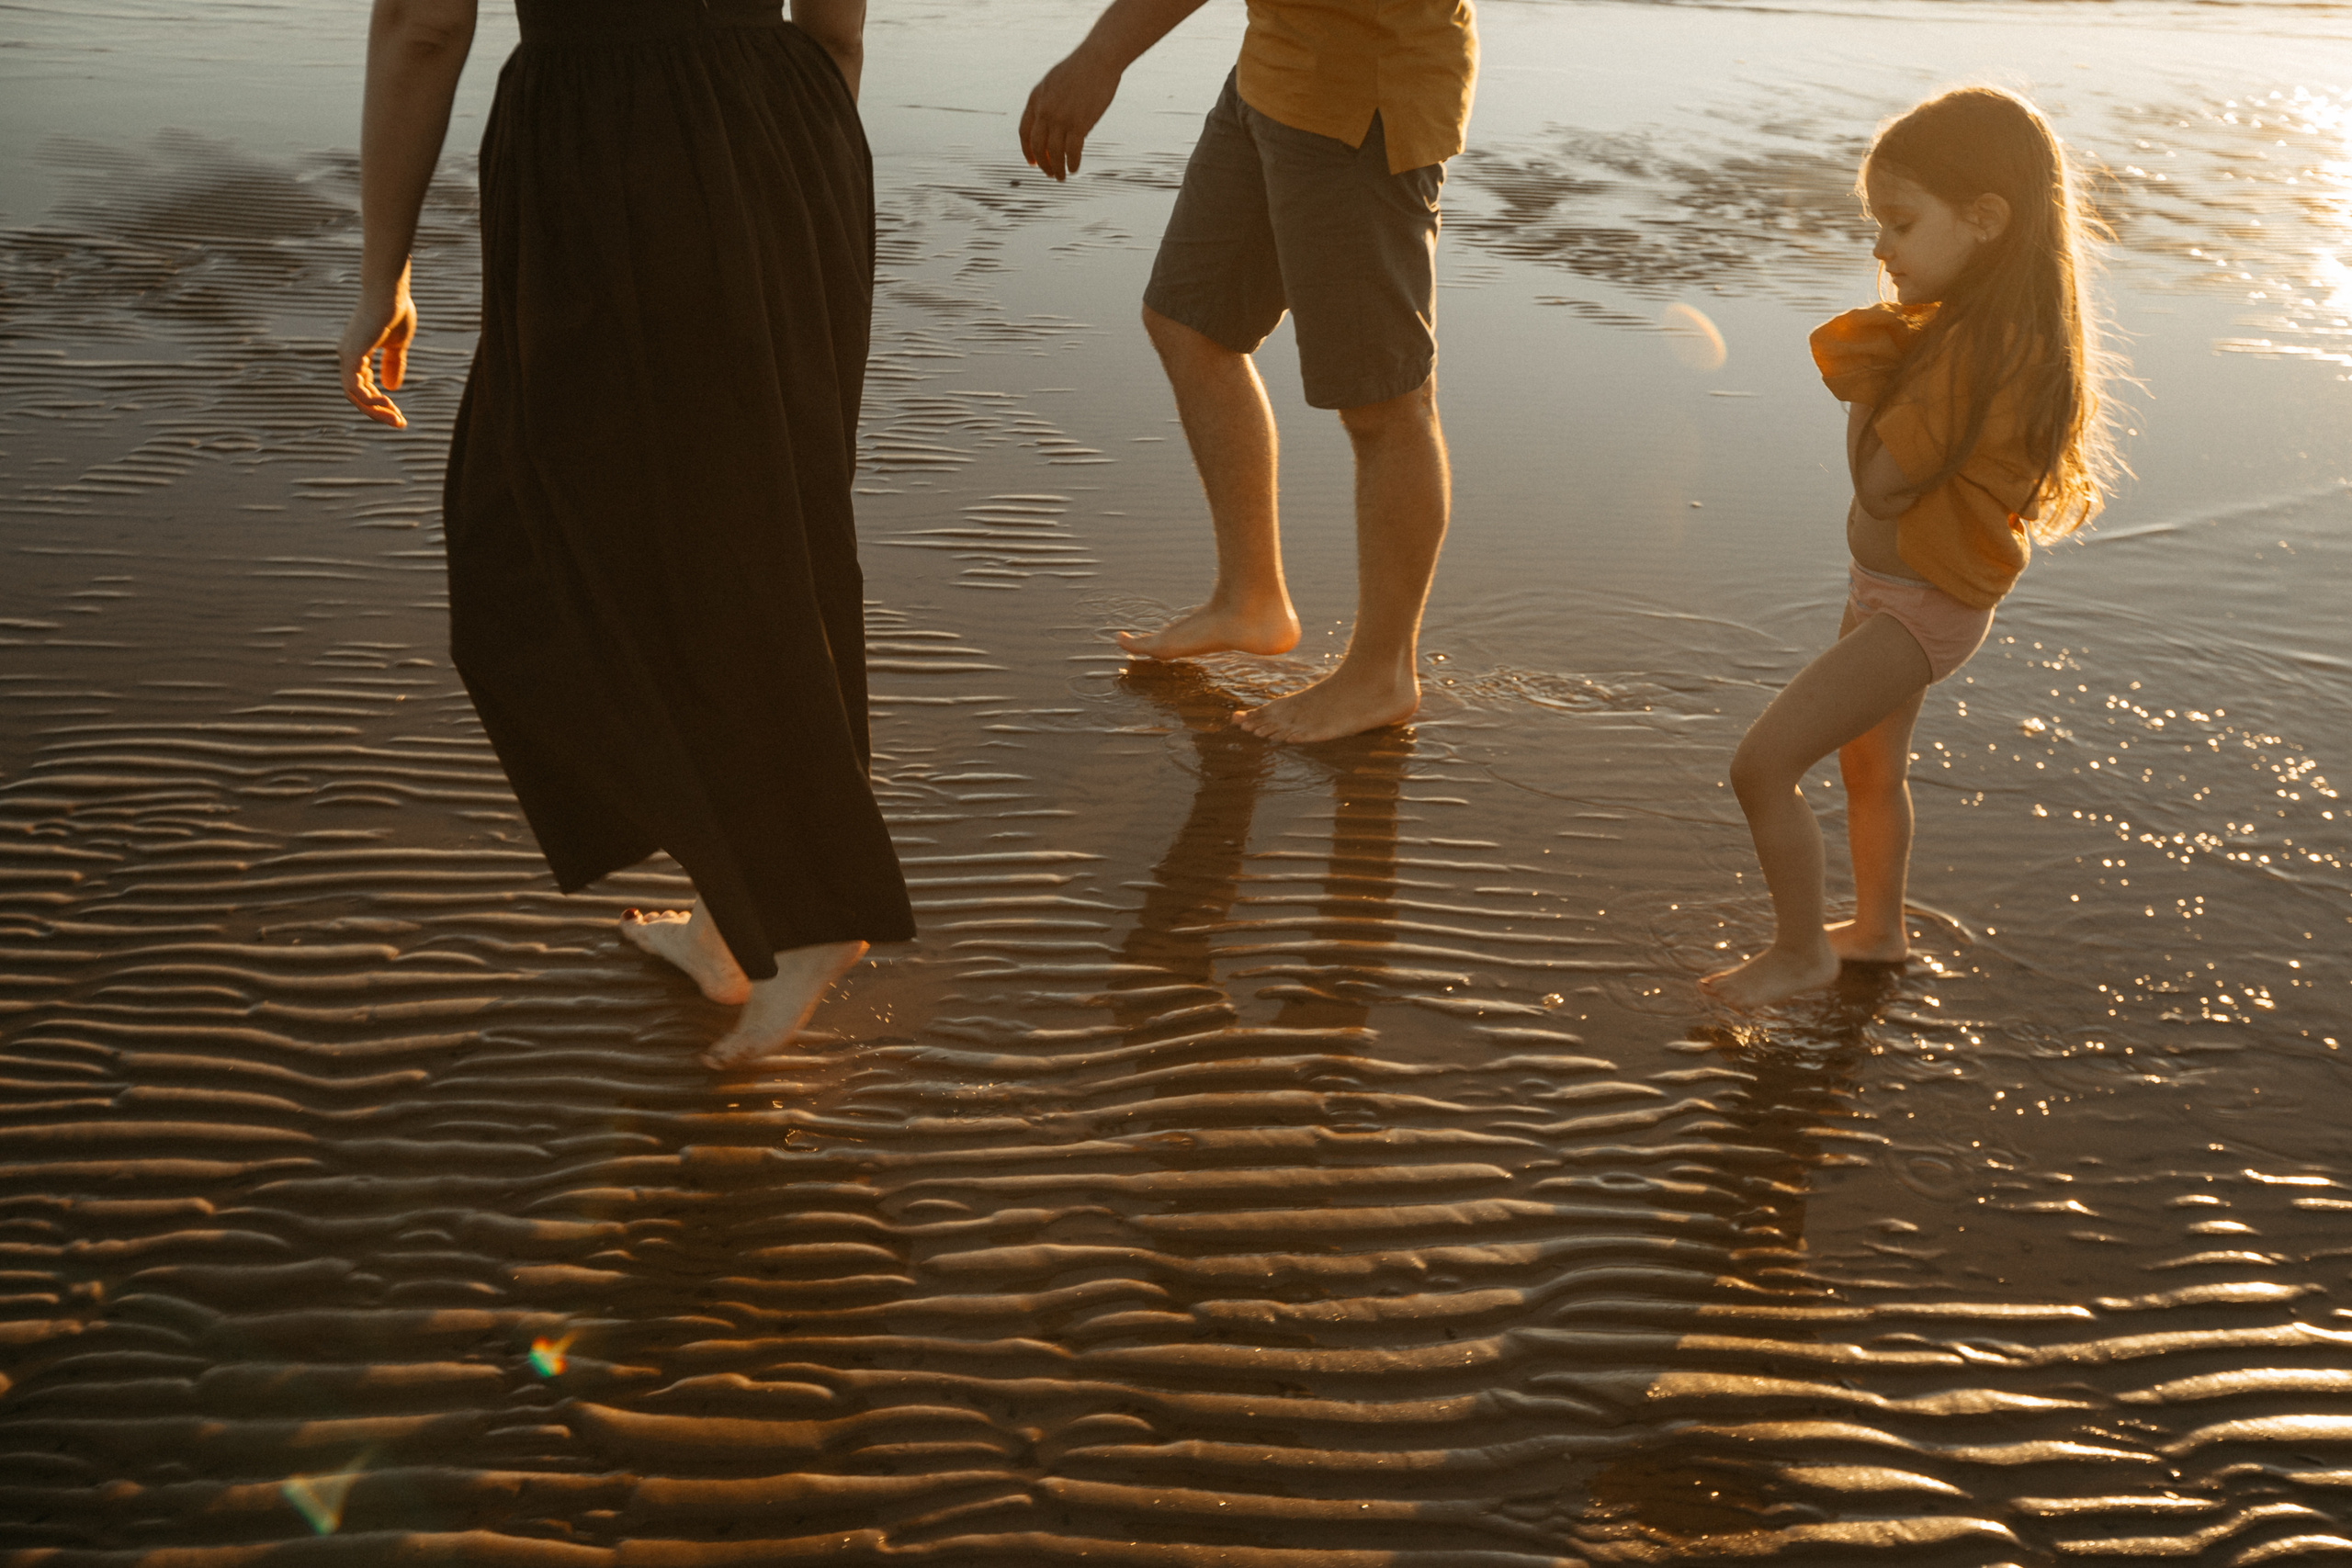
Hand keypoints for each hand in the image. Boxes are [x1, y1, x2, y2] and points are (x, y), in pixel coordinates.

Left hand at [340, 269, 416, 428]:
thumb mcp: (398, 345)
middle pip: (357, 395)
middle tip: (400, 423)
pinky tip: (387, 404)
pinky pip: (355, 385)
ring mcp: (347, 355)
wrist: (390, 292)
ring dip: (374, 410)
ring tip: (396, 418)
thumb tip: (391, 387)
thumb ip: (394, 365)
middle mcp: (348, 356)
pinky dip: (369, 399)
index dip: (381, 404)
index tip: (400, 415)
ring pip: (354, 395)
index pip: (364, 387)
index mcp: (358, 354)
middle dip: (378, 412)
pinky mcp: (352, 353)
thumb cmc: (395, 311)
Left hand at [1019, 47, 1119, 180]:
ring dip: (1057, 169)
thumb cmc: (1080, 69)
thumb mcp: (1054, 82)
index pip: (1024, 132)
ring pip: (1054, 152)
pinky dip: (1072, 163)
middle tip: (1049, 173)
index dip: (1027, 150)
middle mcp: (1045, 110)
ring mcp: (1061, 118)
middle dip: (1042, 163)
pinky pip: (1072, 151)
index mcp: (1036, 99)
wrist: (1098, 59)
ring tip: (1062, 177)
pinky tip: (1075, 169)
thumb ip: (1048, 101)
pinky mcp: (1079, 124)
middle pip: (1037, 145)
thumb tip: (1050, 121)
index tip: (1032, 162)